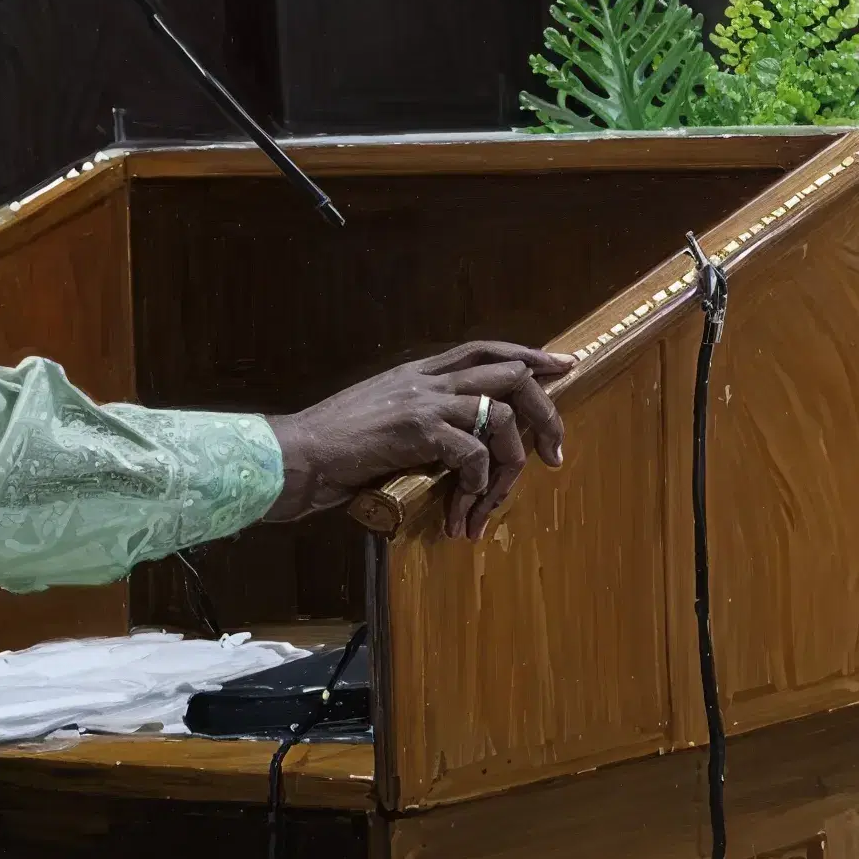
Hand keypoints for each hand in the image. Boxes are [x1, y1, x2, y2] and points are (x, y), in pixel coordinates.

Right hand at [270, 340, 574, 530]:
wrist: (294, 457)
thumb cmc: (334, 450)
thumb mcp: (383, 420)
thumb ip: (422, 421)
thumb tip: (460, 445)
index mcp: (418, 372)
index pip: (485, 348)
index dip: (529, 356)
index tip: (563, 367)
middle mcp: (426, 379)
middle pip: (511, 374)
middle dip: (545, 411)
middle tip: (555, 452)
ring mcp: (424, 401)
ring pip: (501, 416)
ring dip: (509, 465)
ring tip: (493, 502)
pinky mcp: (418, 430)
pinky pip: (474, 453)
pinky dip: (478, 483)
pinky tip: (460, 509)